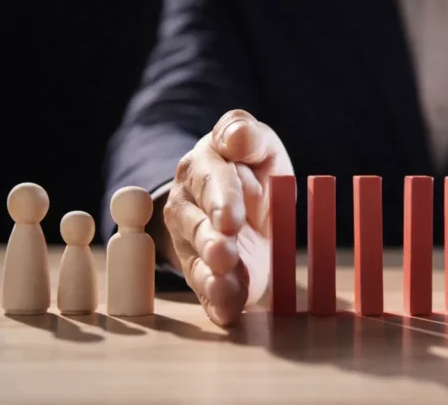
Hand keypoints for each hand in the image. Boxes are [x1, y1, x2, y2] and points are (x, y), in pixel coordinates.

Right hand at [163, 109, 292, 325]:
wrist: (245, 202)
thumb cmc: (251, 167)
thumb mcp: (258, 145)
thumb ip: (246, 134)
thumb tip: (235, 134)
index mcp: (202, 168)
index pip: (210, 182)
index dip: (221, 200)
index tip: (230, 218)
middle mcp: (189, 207)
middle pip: (197, 226)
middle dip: (211, 241)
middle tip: (225, 254)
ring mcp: (192, 242)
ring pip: (198, 261)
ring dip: (212, 276)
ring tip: (225, 285)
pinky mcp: (205, 273)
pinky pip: (207, 290)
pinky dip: (217, 302)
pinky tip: (228, 312)